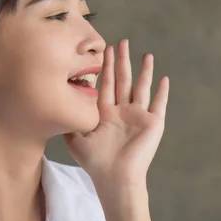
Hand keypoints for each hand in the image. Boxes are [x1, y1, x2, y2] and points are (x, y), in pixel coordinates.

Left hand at [63, 39, 168, 187]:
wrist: (115, 178)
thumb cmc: (96, 163)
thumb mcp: (76, 140)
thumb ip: (69, 123)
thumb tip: (56, 107)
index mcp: (107, 114)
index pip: (107, 84)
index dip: (106, 67)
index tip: (106, 49)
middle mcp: (123, 112)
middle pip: (123, 80)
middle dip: (122, 61)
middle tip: (122, 42)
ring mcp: (139, 116)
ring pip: (142, 87)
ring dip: (144, 71)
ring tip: (146, 55)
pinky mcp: (153, 123)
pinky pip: (159, 103)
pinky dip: (162, 92)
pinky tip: (164, 78)